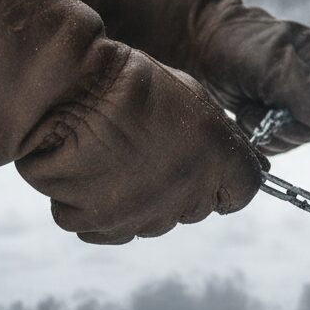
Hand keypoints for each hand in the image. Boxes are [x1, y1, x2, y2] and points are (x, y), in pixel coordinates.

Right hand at [0, 0, 262, 242]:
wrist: (67, 87)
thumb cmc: (130, 83)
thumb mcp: (193, 99)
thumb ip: (221, 139)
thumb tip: (242, 161)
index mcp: (218, 159)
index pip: (243, 192)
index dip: (227, 180)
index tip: (212, 169)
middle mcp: (186, 194)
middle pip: (195, 209)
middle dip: (180, 186)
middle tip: (151, 151)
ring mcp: (140, 214)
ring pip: (150, 221)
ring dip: (139, 199)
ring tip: (116, 156)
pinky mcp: (97, 224)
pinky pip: (105, 227)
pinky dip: (96, 207)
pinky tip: (89, 171)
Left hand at [194, 10, 309, 154]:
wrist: (197, 45)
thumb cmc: (236, 45)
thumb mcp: (273, 64)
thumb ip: (309, 91)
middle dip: (290, 127)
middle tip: (263, 111)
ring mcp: (291, 102)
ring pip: (296, 139)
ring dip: (270, 131)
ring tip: (249, 108)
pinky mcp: (271, 117)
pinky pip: (276, 142)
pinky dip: (259, 135)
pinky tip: (245, 114)